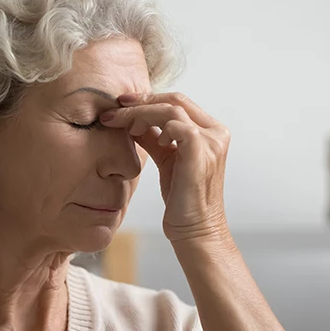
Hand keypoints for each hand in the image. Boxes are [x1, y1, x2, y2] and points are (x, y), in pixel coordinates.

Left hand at [100, 92, 231, 242]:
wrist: (195, 230)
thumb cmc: (181, 200)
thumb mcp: (166, 161)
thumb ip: (155, 138)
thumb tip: (133, 120)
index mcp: (210, 132)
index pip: (178, 102)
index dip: (148, 100)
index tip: (121, 105)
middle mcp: (216, 133)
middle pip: (175, 99)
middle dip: (140, 101)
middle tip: (113, 108)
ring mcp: (211, 141)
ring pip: (171, 109)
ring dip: (140, 112)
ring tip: (119, 123)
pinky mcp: (200, 151)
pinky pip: (174, 125)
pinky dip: (154, 126)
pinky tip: (138, 136)